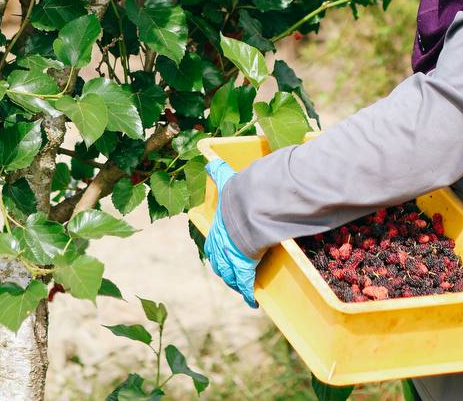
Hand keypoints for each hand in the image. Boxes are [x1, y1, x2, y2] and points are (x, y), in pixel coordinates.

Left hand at [203, 158, 259, 308]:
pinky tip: (252, 301)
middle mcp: (221, 245)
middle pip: (220, 262)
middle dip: (225, 268)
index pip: (214, 244)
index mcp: (217, 228)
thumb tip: (209, 161)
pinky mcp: (243, 267)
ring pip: (231, 275)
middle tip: (231, 274)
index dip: (217, 251)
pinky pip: (245, 284)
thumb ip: (218, 171)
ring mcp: (231, 258)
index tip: (220, 255)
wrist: (248, 208)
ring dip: (236, 282)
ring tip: (242, 287)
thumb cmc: (237, 196)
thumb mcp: (226, 182)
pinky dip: (248, 293)